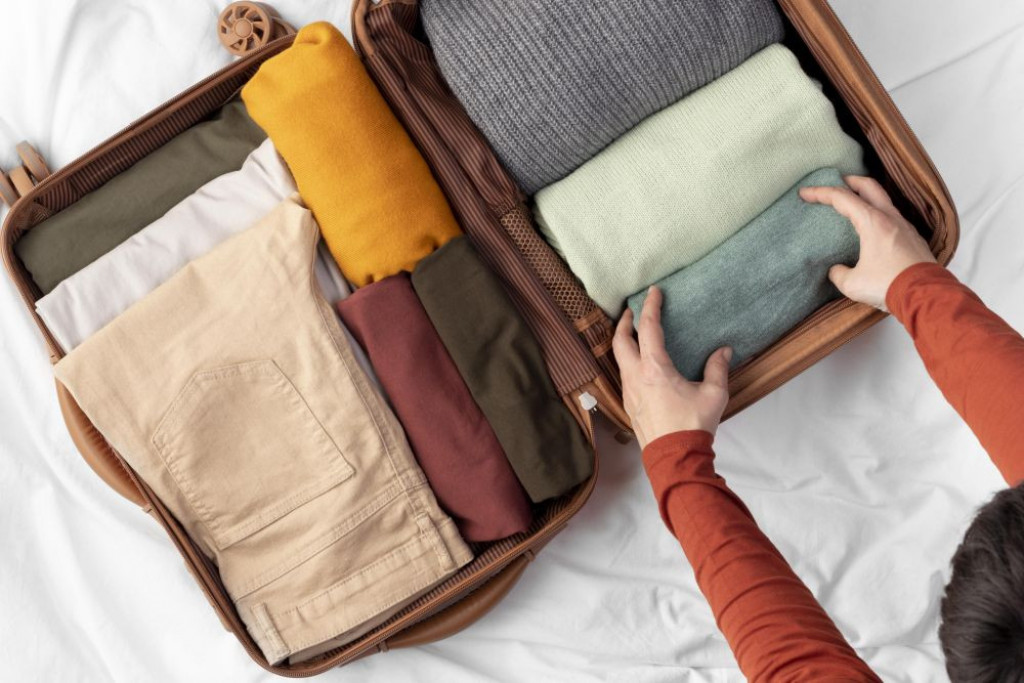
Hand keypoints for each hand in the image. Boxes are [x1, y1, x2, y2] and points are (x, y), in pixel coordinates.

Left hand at [613, 286, 730, 448]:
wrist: (675, 458)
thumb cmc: (693, 426)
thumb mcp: (713, 394)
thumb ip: (717, 368)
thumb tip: (723, 351)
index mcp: (654, 369)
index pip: (648, 328)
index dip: (650, 306)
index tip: (653, 292)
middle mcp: (635, 377)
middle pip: (620, 341)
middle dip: (625, 322)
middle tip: (633, 311)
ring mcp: (629, 392)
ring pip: (618, 359)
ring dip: (623, 342)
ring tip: (635, 334)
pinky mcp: (629, 405)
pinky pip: (623, 375)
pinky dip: (627, 361)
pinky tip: (639, 364)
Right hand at [800, 175, 935, 310]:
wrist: (924, 294)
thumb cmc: (888, 285)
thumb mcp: (852, 283)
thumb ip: (839, 273)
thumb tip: (836, 270)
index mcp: (872, 222)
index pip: (842, 198)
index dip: (820, 193)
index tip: (804, 193)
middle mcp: (890, 218)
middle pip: (869, 186)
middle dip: (849, 181)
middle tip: (835, 183)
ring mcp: (905, 227)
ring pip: (884, 200)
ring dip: (867, 197)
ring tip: (855, 204)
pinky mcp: (913, 239)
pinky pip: (893, 218)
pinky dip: (879, 214)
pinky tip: (873, 228)